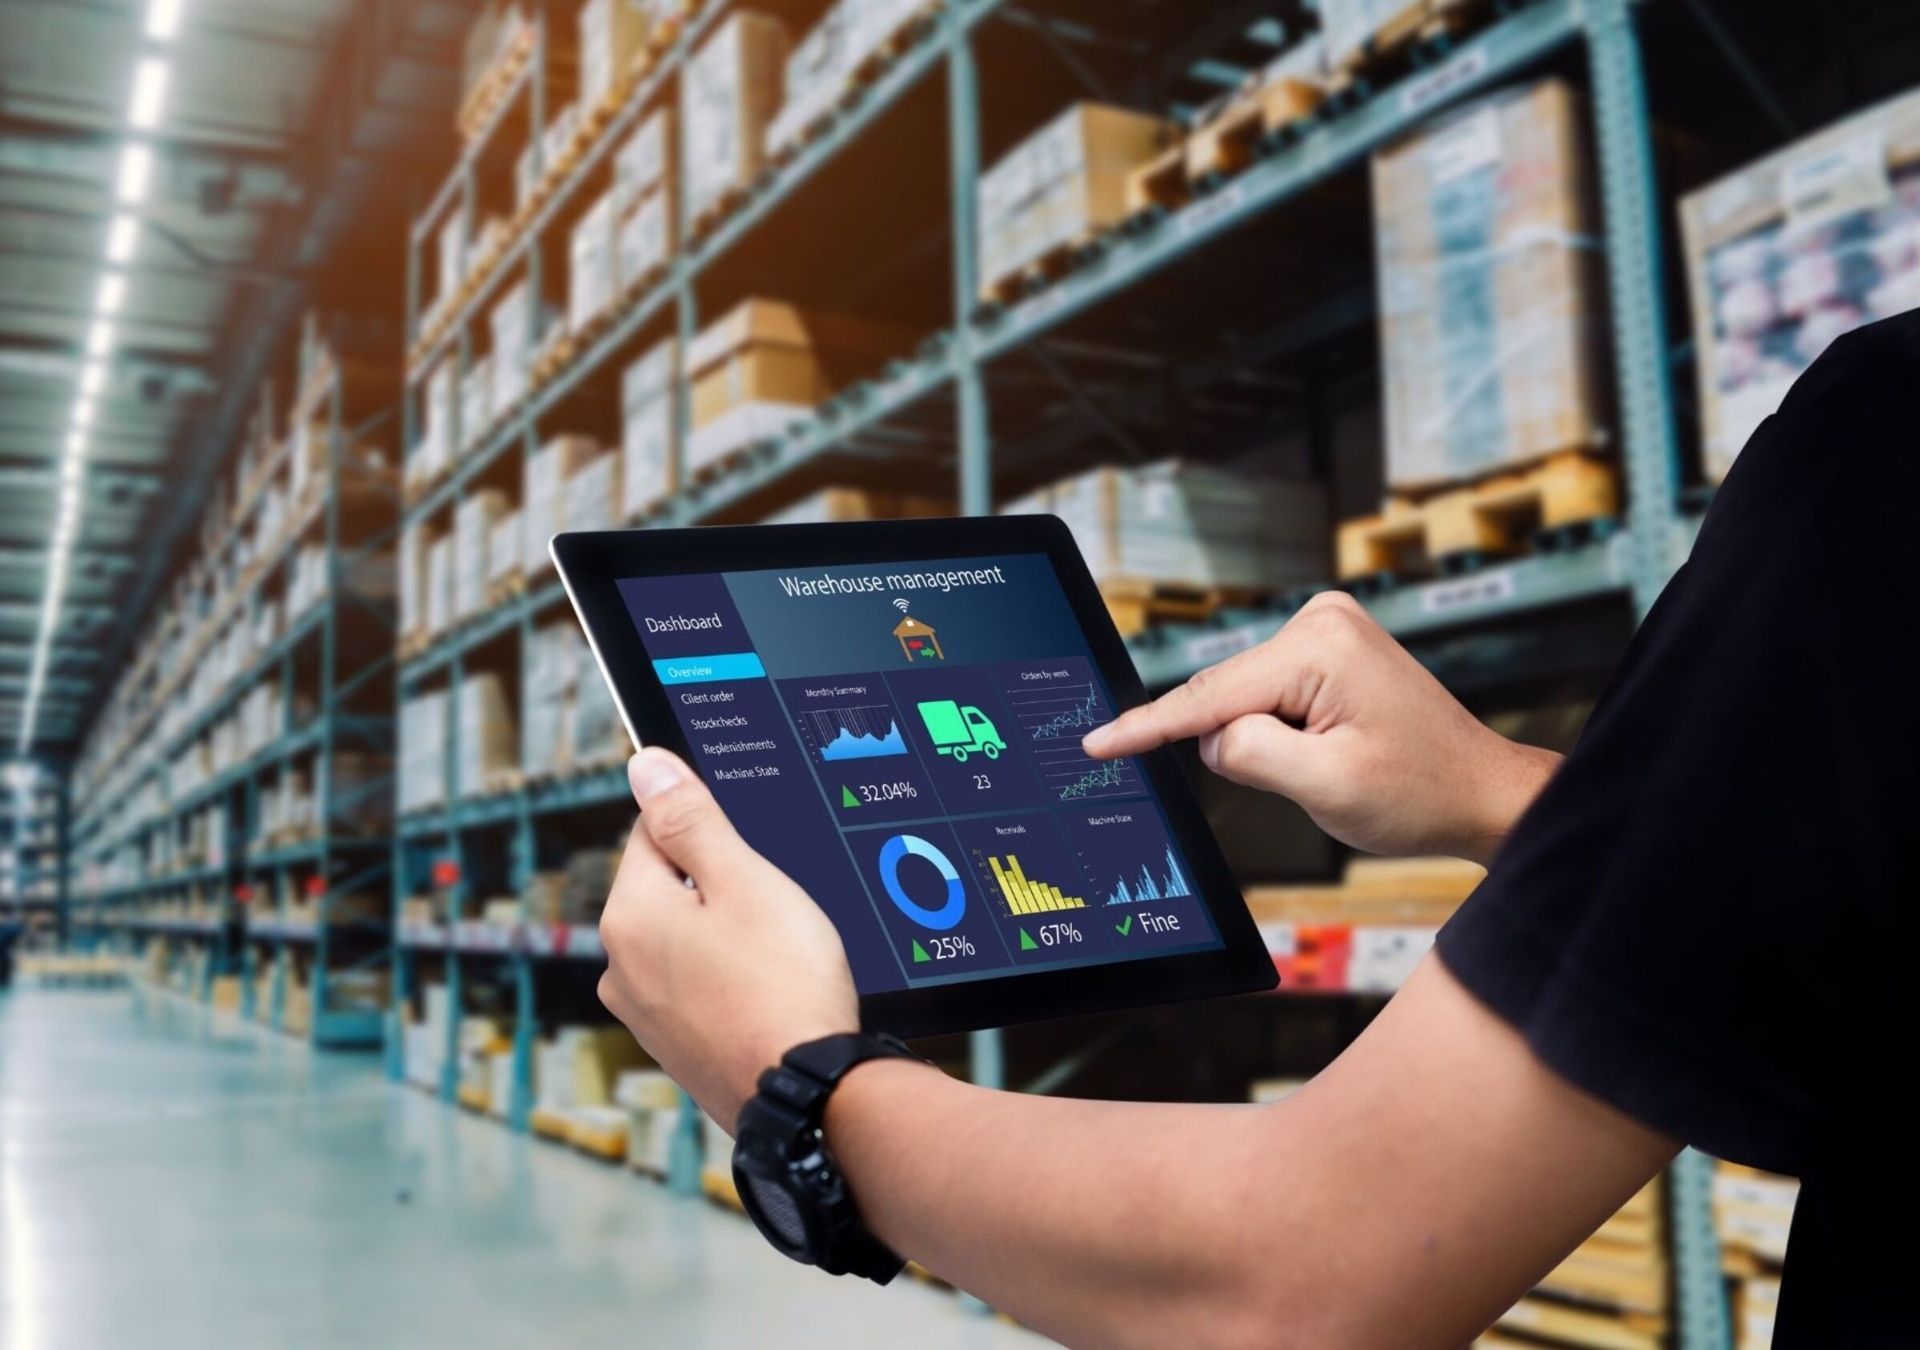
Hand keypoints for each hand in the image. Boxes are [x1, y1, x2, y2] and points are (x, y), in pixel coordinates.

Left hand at [597, 748, 858, 1132]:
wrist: (808, 1094)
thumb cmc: (783, 984)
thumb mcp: (744, 881)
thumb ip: (691, 819)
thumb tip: (644, 765)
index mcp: (628, 915)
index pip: (653, 831)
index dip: (709, 827)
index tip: (752, 848)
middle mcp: (619, 966)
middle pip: (667, 887)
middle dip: (718, 884)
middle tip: (775, 905)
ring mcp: (644, 1014)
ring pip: (685, 939)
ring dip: (726, 933)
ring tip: (779, 952)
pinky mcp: (675, 1047)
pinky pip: (697, 986)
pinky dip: (729, 978)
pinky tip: (770, 989)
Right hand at [1083, 592, 1558, 862]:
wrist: (1480, 791)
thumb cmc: (1420, 793)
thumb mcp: (1324, 786)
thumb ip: (1247, 755)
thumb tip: (1210, 738)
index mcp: (1320, 646)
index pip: (1209, 696)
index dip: (1147, 727)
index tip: (1095, 744)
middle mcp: (1321, 621)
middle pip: (1227, 696)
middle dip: (1240, 746)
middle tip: (1309, 778)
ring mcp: (1326, 630)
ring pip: (1244, 700)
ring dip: (1266, 742)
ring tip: (1334, 764)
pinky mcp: (1328, 649)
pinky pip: (1266, 696)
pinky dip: (1277, 731)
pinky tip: (1326, 749)